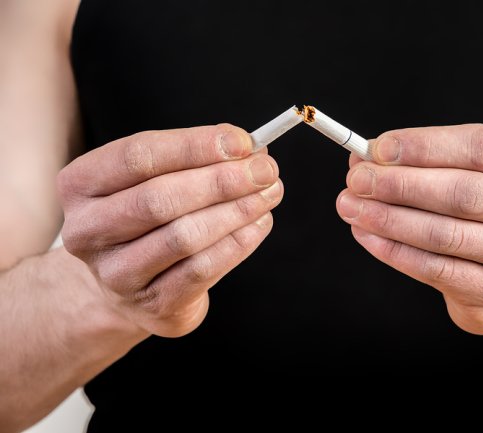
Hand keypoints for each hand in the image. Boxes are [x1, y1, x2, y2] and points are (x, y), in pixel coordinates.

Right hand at [57, 124, 282, 336]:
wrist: (132, 285)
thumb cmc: (148, 218)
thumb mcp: (155, 179)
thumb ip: (194, 159)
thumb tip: (248, 148)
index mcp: (80, 185)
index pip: (139, 156)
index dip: (195, 146)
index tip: (242, 141)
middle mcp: (87, 231)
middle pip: (160, 198)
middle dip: (222, 181)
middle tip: (266, 169)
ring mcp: (116, 274)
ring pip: (184, 236)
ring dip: (236, 211)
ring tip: (270, 194)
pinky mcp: (151, 303)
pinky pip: (202, 269)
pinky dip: (238, 243)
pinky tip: (259, 223)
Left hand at [337, 125, 482, 334]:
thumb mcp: (466, 170)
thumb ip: (423, 160)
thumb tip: (364, 157)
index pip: (482, 147)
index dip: (425, 146)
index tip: (378, 149)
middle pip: (465, 192)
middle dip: (401, 185)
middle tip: (356, 180)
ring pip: (446, 234)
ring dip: (390, 219)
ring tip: (351, 206)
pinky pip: (437, 270)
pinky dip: (395, 251)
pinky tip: (367, 236)